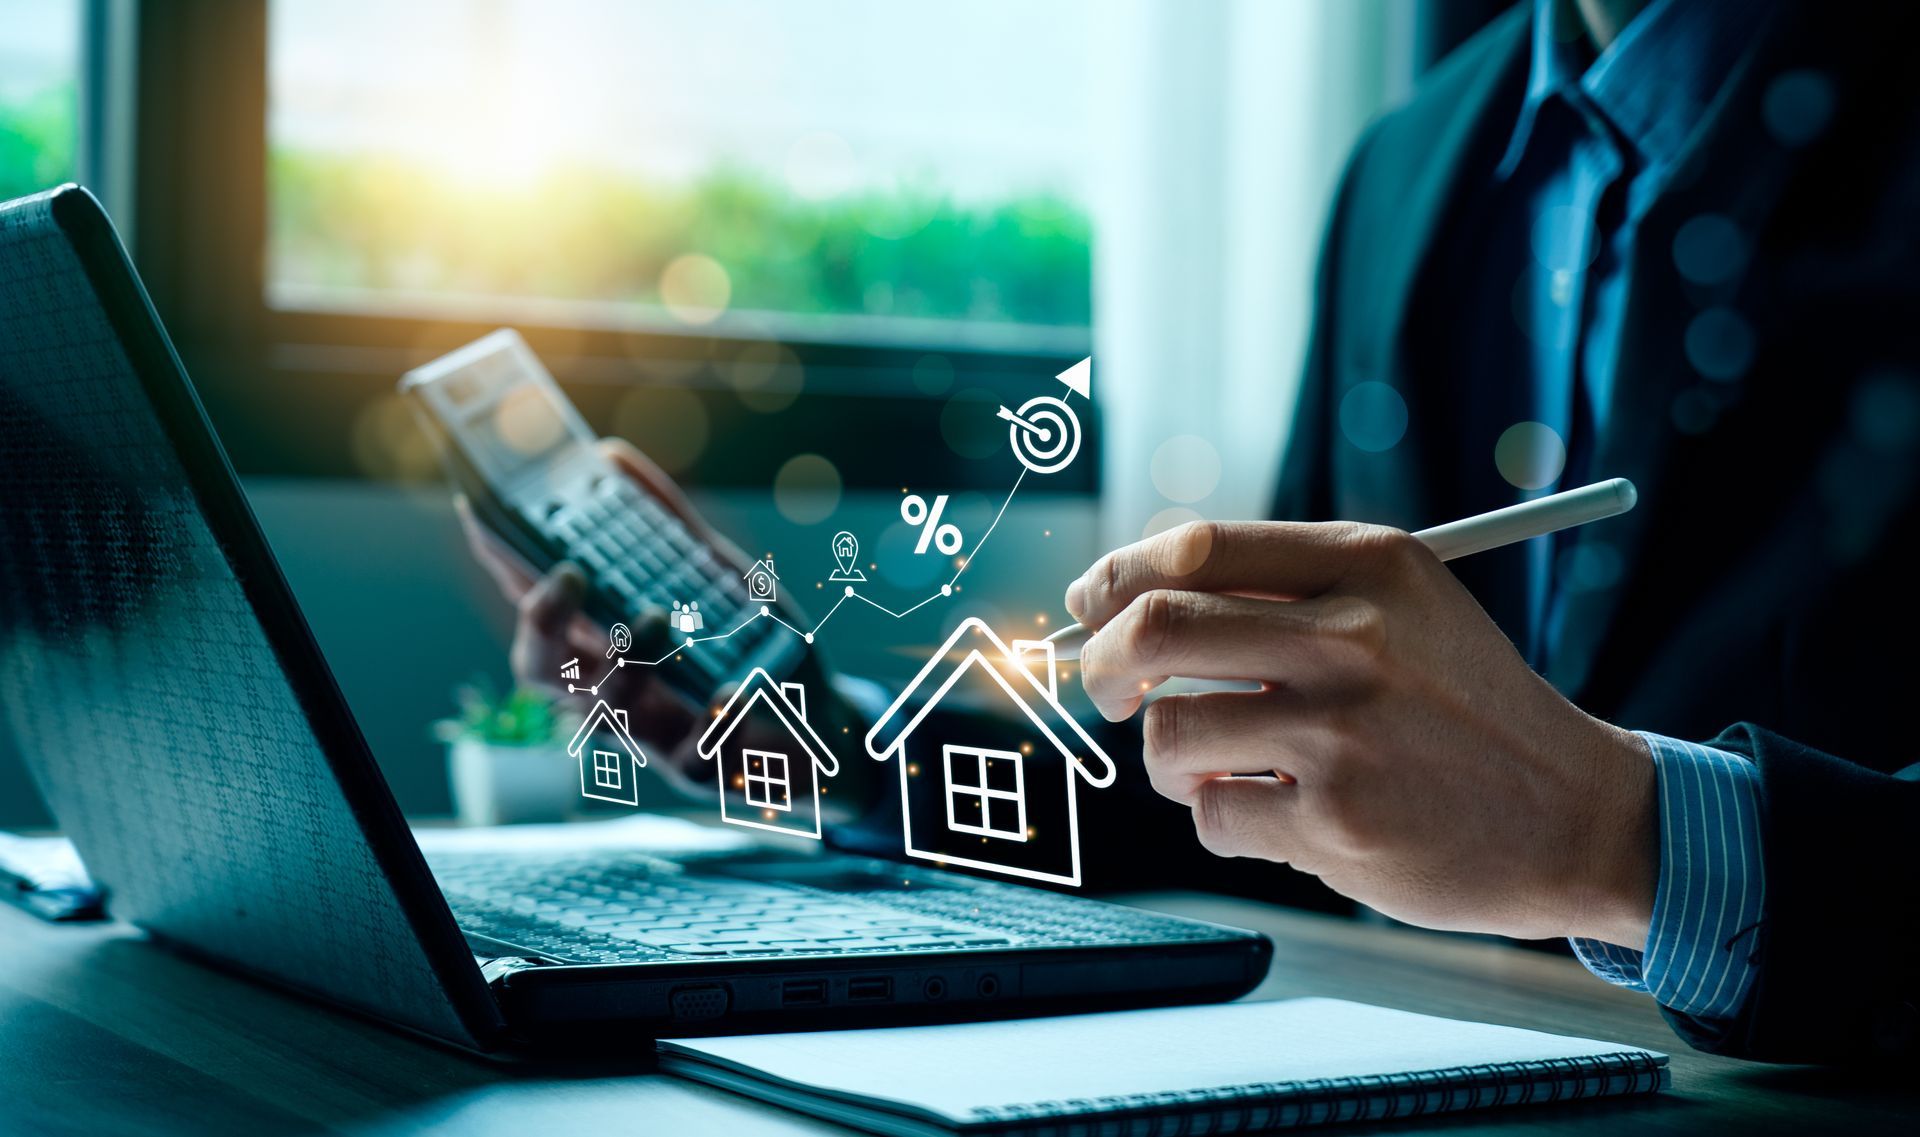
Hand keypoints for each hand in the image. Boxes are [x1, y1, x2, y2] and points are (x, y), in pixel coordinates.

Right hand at [459, 439, 741, 794]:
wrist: (824, 724)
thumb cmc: (755, 649)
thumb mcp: (716, 576)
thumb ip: (666, 524)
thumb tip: (612, 457)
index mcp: (605, 647)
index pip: (538, 607)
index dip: (506, 568)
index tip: (485, 515)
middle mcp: (614, 694)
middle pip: (541, 672)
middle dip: (541, 623)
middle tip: (571, 573)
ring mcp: (652, 737)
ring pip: (604, 715)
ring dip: (624, 660)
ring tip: (655, 615)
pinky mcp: (700, 771)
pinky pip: (689, 756)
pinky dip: (710, 720)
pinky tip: (732, 689)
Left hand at [1065, 520, 1656, 946]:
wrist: (1573, 813)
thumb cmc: (1464, 708)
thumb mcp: (1404, 606)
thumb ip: (1285, 588)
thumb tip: (1125, 597)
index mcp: (1368, 565)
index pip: (1195, 548)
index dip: (1118, 577)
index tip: (1093, 605)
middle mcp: (1352, 638)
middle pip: (1156, 628)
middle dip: (1106, 663)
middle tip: (1110, 688)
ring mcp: (1342, 733)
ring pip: (1169, 736)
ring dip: (1172, 761)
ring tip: (1225, 767)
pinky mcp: (1336, 822)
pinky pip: (1214, 817)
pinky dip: (1226, 820)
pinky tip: (1284, 815)